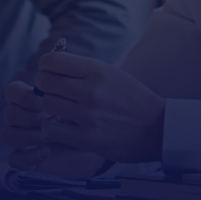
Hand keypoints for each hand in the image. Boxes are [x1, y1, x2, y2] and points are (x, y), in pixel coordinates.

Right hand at [1, 81, 109, 178]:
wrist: (107, 145)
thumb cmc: (95, 118)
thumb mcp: (85, 96)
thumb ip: (69, 80)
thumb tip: (53, 64)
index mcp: (34, 102)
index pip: (13, 92)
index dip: (23, 94)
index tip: (43, 98)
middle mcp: (27, 120)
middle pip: (9, 112)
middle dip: (28, 115)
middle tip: (49, 117)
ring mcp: (27, 142)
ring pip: (7, 135)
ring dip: (28, 134)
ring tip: (48, 136)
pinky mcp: (29, 162)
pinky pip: (14, 159)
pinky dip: (28, 155)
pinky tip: (46, 151)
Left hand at [9, 53, 165, 163]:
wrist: (156, 129)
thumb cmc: (132, 99)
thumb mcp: (112, 74)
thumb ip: (83, 69)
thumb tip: (52, 63)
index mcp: (98, 71)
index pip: (53, 61)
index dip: (45, 66)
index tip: (49, 72)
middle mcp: (91, 91)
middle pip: (45, 82)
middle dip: (44, 85)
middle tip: (51, 91)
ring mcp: (88, 115)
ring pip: (46, 104)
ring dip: (48, 107)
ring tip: (59, 109)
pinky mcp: (86, 138)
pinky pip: (50, 129)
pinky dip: (51, 127)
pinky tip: (61, 126)